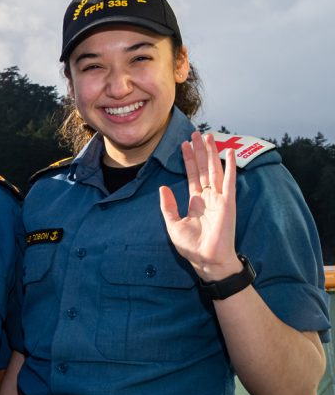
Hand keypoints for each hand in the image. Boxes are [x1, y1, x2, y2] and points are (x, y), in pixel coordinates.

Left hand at [159, 132, 241, 280]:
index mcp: (196, 202)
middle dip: (199, 151)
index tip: (184, 145)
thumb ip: (168, 206)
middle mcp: (208, 197)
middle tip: (196, 133)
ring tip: (208, 137)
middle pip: (203, 169)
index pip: (192, 176)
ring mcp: (219, 199)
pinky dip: (230, 167)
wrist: (207, 261)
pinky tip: (229, 154)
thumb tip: (163, 187)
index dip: (188, 160)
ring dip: (212, 153)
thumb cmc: (192, 247)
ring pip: (215, 170)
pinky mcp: (228, 203)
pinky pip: (229, 182)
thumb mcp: (173, 224)